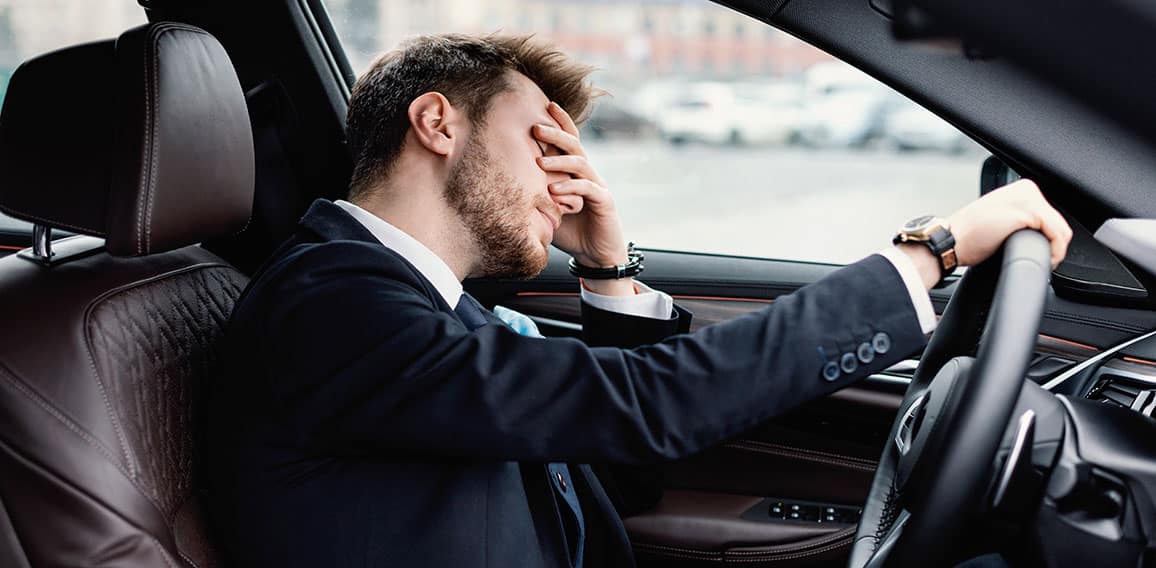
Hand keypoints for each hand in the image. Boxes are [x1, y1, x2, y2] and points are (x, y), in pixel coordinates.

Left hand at [534, 102, 633, 294]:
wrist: (596, 254)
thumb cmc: (571, 230)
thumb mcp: (547, 208)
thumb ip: (534, 193)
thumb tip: (504, 181)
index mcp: (575, 171)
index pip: (569, 140)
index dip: (560, 122)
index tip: (545, 105)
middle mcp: (588, 173)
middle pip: (574, 145)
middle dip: (555, 133)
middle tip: (535, 126)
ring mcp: (598, 186)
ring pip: (581, 163)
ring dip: (559, 160)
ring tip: (539, 160)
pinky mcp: (604, 201)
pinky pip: (588, 188)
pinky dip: (571, 187)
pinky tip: (555, 190)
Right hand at [900, 179, 1072, 288]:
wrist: (951, 241)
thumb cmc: (968, 237)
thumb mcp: (999, 220)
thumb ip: (1020, 219)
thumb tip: (1041, 236)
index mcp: (1020, 189)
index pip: (1051, 216)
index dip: (1048, 238)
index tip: (1037, 252)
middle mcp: (1027, 189)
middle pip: (1059, 223)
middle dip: (1052, 245)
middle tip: (1037, 259)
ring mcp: (1027, 199)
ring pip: (1061, 230)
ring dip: (1055, 251)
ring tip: (1040, 261)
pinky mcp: (1027, 212)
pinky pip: (1057, 235)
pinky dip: (1055, 252)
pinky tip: (1043, 260)